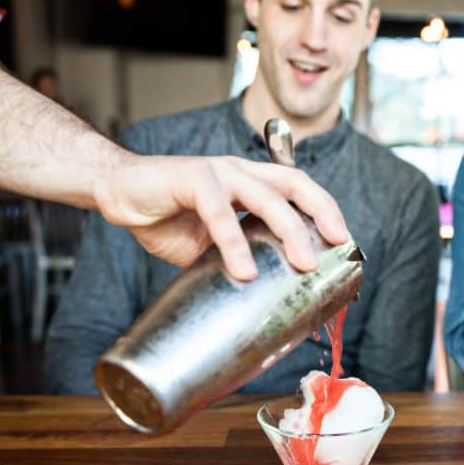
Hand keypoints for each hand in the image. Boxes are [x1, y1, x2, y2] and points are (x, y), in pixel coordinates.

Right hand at [94, 153, 349, 280]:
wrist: (118, 192)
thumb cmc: (168, 217)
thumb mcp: (214, 243)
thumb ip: (242, 256)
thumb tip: (270, 293)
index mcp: (251, 182)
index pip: (300, 188)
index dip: (326, 210)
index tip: (345, 241)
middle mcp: (240, 171)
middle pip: (293, 185)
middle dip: (320, 217)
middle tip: (334, 250)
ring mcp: (216, 171)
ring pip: (264, 196)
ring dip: (288, 230)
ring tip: (302, 264)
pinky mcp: (190, 178)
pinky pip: (219, 211)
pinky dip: (234, 241)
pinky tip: (243, 269)